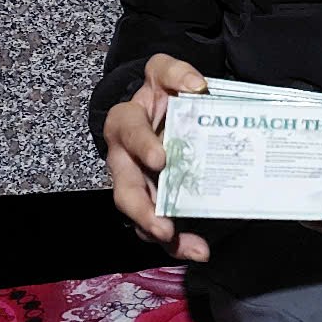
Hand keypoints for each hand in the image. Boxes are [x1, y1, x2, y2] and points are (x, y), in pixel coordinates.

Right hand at [103, 53, 211, 260]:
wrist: (163, 109)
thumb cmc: (163, 93)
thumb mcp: (164, 72)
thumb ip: (175, 72)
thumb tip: (196, 86)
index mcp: (125, 124)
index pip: (128, 131)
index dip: (142, 145)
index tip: (161, 159)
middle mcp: (124, 159)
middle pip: (124, 190)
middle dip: (142, 210)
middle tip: (163, 226)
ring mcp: (137, 183)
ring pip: (140, 215)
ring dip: (160, 232)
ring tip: (184, 245)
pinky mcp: (154, 200)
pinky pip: (159, 225)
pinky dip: (178, 242)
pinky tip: (198, 250)